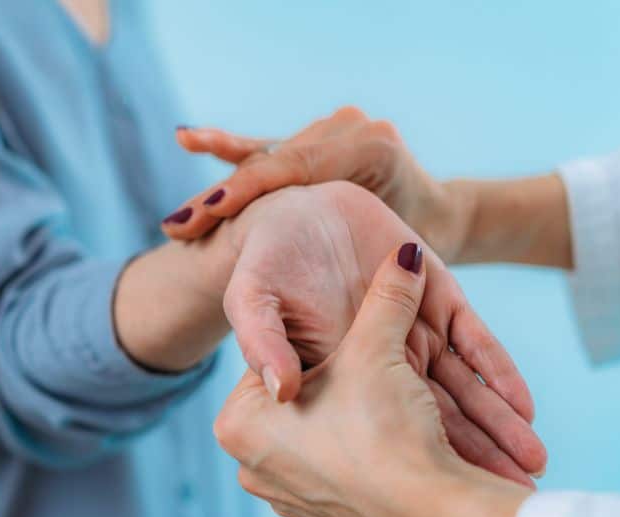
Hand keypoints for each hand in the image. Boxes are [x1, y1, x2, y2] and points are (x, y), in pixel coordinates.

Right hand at [162, 106, 472, 261]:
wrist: (438, 215)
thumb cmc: (427, 247)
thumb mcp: (406, 255)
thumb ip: (371, 256)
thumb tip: (325, 285)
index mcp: (372, 145)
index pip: (297, 166)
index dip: (250, 189)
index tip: (212, 211)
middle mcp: (348, 127)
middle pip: (273, 163)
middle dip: (226, 196)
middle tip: (182, 227)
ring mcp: (328, 129)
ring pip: (264, 159)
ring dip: (222, 190)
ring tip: (180, 221)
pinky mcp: (313, 142)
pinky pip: (268, 148)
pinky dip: (230, 150)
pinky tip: (189, 139)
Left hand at [216, 244, 531, 516]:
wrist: (433, 515)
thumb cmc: (384, 425)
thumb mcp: (378, 348)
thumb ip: (387, 297)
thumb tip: (403, 255)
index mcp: (240, 420)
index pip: (289, 362)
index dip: (333, 343)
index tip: (361, 335)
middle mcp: (252, 466)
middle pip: (316, 403)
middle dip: (357, 385)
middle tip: (381, 369)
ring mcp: (288, 501)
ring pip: (339, 441)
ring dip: (372, 425)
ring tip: (398, 414)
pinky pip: (355, 477)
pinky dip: (378, 459)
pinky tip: (402, 447)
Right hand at [217, 181, 544, 483]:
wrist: (294, 210)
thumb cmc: (270, 265)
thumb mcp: (258, 304)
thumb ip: (263, 339)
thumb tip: (281, 384)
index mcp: (329, 382)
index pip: (365, 428)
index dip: (406, 462)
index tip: (448, 498)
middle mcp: (376, 370)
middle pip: (422, 423)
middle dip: (471, 459)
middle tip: (512, 493)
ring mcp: (412, 339)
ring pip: (456, 394)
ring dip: (494, 427)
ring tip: (532, 464)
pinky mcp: (439, 302)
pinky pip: (471, 344)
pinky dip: (495, 372)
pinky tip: (523, 405)